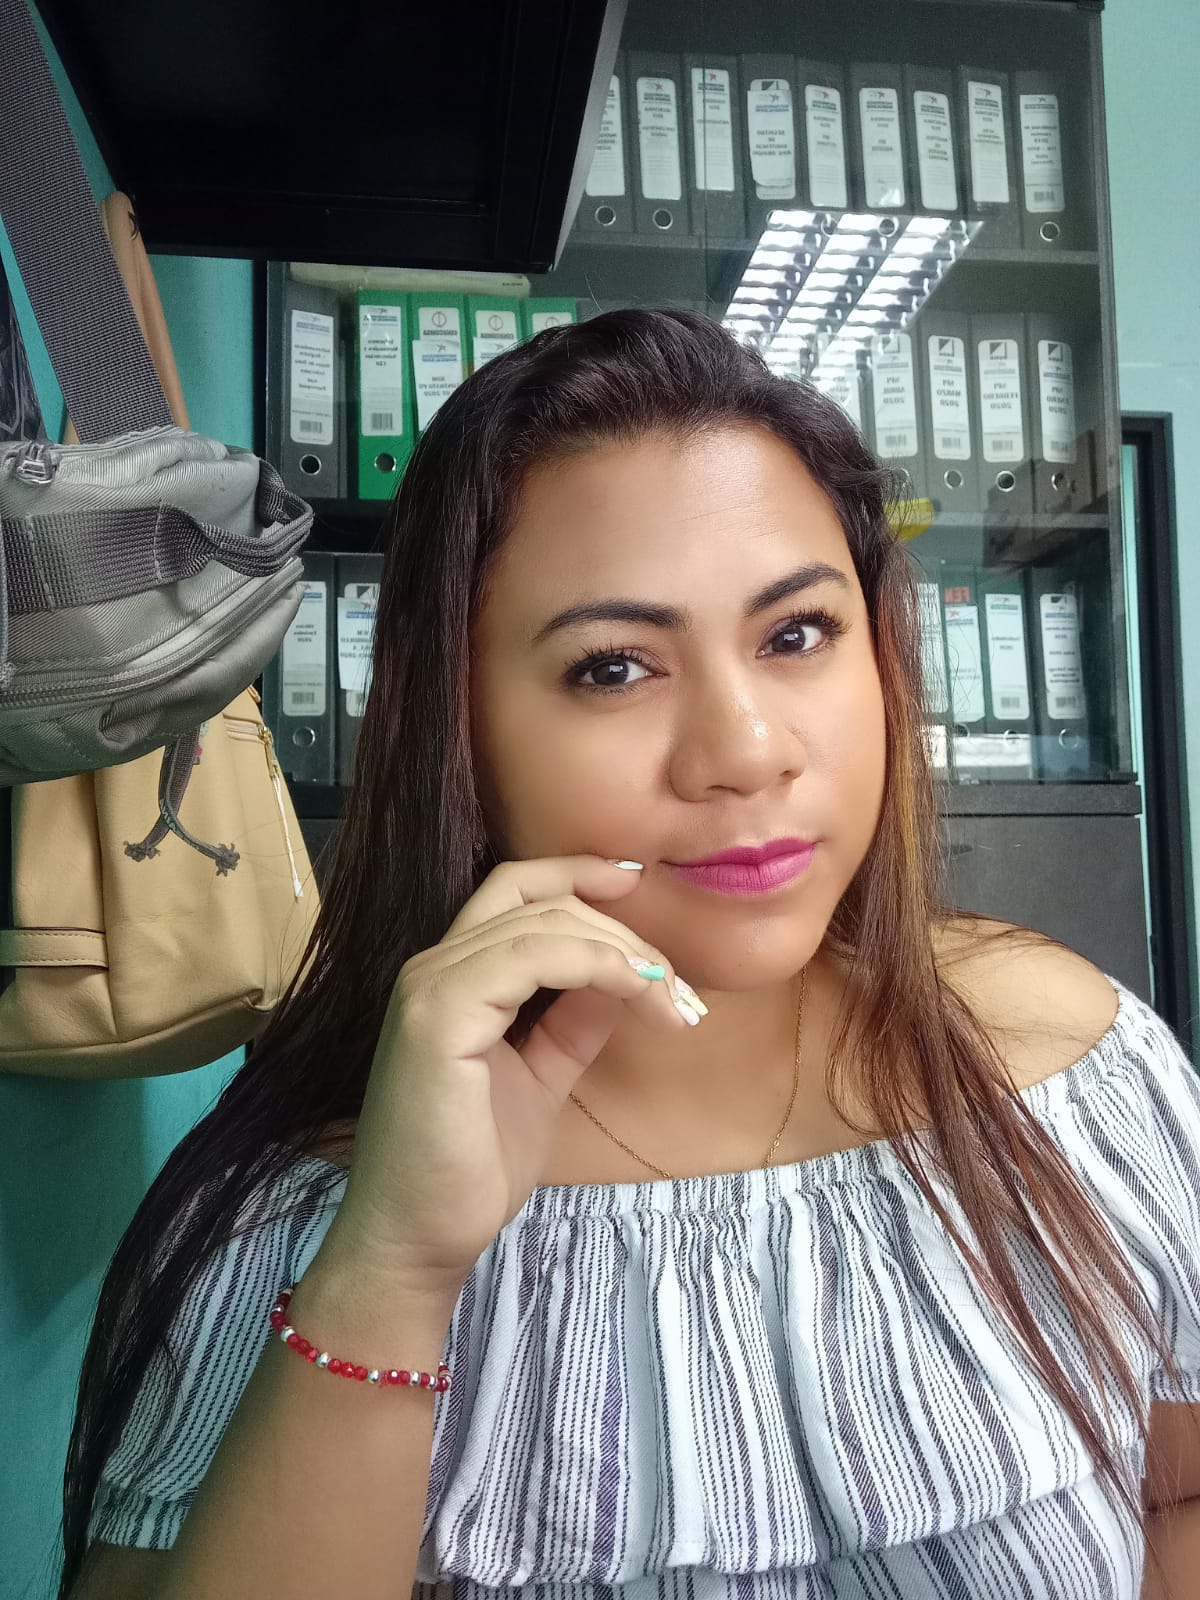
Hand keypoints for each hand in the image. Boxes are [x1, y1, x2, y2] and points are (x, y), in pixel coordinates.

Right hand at [325, 856, 697, 1298]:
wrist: (419, 1239)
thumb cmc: (470, 1167)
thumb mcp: (541, 1077)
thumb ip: (572, 1023)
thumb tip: (622, 978)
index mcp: (451, 976)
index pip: (514, 890)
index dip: (577, 875)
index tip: (640, 887)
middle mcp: (432, 967)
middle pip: (537, 897)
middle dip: (621, 927)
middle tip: (677, 987)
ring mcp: (431, 987)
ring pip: (544, 923)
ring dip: (622, 951)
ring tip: (671, 1000)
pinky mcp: (438, 1016)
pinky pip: (531, 958)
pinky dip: (597, 965)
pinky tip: (637, 995)